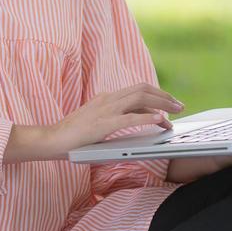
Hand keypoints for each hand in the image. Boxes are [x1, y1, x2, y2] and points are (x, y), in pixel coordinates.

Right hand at [43, 82, 184, 155]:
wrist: (51, 140)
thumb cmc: (73, 137)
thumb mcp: (98, 124)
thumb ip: (115, 119)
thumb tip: (139, 122)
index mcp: (106, 98)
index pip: (137, 90)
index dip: (157, 95)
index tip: (170, 103)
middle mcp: (107, 99)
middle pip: (143, 89)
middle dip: (165, 96)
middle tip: (180, 106)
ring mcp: (105, 110)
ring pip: (140, 98)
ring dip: (162, 104)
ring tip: (176, 112)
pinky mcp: (103, 124)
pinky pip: (130, 118)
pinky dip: (148, 118)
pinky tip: (160, 121)